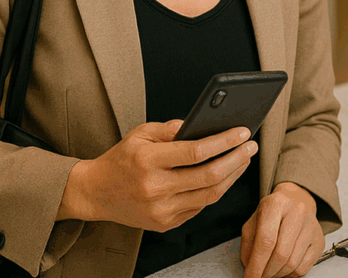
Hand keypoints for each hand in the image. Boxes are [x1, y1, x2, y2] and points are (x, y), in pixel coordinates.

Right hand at [58, 120, 256, 231]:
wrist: (96, 193)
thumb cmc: (121, 160)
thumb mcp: (140, 133)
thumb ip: (170, 128)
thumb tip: (201, 125)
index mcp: (147, 160)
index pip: (196, 152)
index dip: (224, 141)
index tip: (242, 132)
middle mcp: (155, 188)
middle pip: (209, 176)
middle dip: (236, 159)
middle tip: (250, 146)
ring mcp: (161, 209)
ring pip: (209, 194)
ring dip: (232, 176)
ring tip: (243, 160)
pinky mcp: (165, 223)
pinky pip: (199, 206)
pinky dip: (215, 190)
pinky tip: (225, 176)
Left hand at [240, 182, 324, 277]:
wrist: (293, 206)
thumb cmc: (271, 217)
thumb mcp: (253, 224)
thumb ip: (249, 245)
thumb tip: (250, 269)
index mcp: (278, 204)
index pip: (267, 239)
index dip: (256, 263)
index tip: (249, 276)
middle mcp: (298, 211)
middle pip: (281, 253)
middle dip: (267, 271)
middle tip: (259, 276)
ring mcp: (312, 226)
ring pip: (292, 263)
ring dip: (277, 274)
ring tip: (269, 271)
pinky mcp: (319, 241)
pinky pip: (303, 268)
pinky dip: (289, 274)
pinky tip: (282, 268)